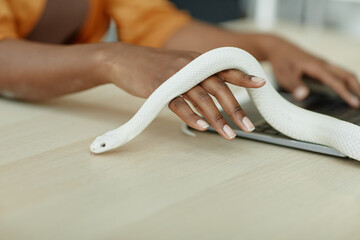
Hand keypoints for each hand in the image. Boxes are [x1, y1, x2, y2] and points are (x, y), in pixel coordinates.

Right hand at [98, 43, 265, 139]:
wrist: (125, 60)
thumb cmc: (155, 66)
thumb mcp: (180, 65)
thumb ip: (198, 75)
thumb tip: (217, 93)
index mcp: (197, 61)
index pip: (225, 68)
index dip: (243, 76)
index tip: (261, 84)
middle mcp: (190, 67)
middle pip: (218, 87)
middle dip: (235, 108)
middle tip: (247, 126)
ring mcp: (175, 77)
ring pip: (201, 98)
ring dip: (216, 118)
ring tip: (228, 134)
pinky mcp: (159, 88)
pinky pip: (179, 104)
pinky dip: (191, 117)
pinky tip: (202, 128)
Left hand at [265, 36, 359, 106]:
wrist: (279, 48)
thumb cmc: (281, 62)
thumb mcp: (283, 75)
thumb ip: (294, 85)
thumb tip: (303, 96)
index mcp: (316, 67)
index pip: (335, 82)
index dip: (346, 94)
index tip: (355, 104)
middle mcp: (323, 64)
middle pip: (347, 75)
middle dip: (358, 88)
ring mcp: (323, 64)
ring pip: (344, 73)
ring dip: (354, 84)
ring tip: (359, 97)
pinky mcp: (321, 66)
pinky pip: (338, 73)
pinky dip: (346, 81)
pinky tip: (346, 89)